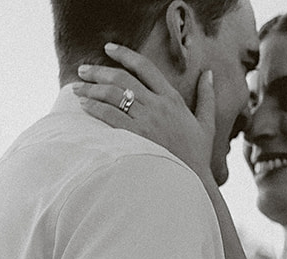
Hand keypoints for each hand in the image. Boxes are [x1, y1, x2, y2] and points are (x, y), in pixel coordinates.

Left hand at [74, 46, 215, 180]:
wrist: (194, 182)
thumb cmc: (198, 157)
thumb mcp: (207, 125)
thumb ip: (206, 97)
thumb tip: (209, 74)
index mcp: (172, 99)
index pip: (145, 67)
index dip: (124, 54)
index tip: (108, 48)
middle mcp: (158, 105)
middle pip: (123, 78)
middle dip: (99, 71)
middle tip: (83, 69)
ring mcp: (147, 121)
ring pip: (114, 95)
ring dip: (92, 89)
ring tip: (77, 88)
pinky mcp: (137, 137)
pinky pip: (111, 116)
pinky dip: (95, 108)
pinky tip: (84, 106)